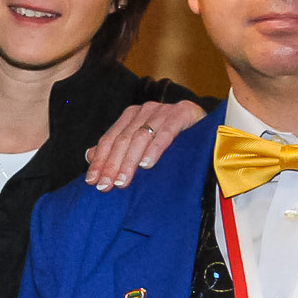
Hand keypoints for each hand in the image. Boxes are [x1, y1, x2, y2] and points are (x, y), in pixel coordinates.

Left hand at [84, 99, 206, 190]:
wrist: (208, 125)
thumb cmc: (171, 139)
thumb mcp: (141, 144)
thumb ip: (117, 148)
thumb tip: (89, 155)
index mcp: (131, 115)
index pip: (110, 139)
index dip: (99, 160)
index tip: (91, 181)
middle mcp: (145, 110)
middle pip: (123, 139)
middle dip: (112, 165)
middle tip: (105, 186)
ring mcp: (164, 110)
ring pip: (140, 137)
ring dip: (129, 161)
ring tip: (122, 181)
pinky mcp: (183, 113)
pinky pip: (166, 132)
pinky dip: (155, 149)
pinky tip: (147, 165)